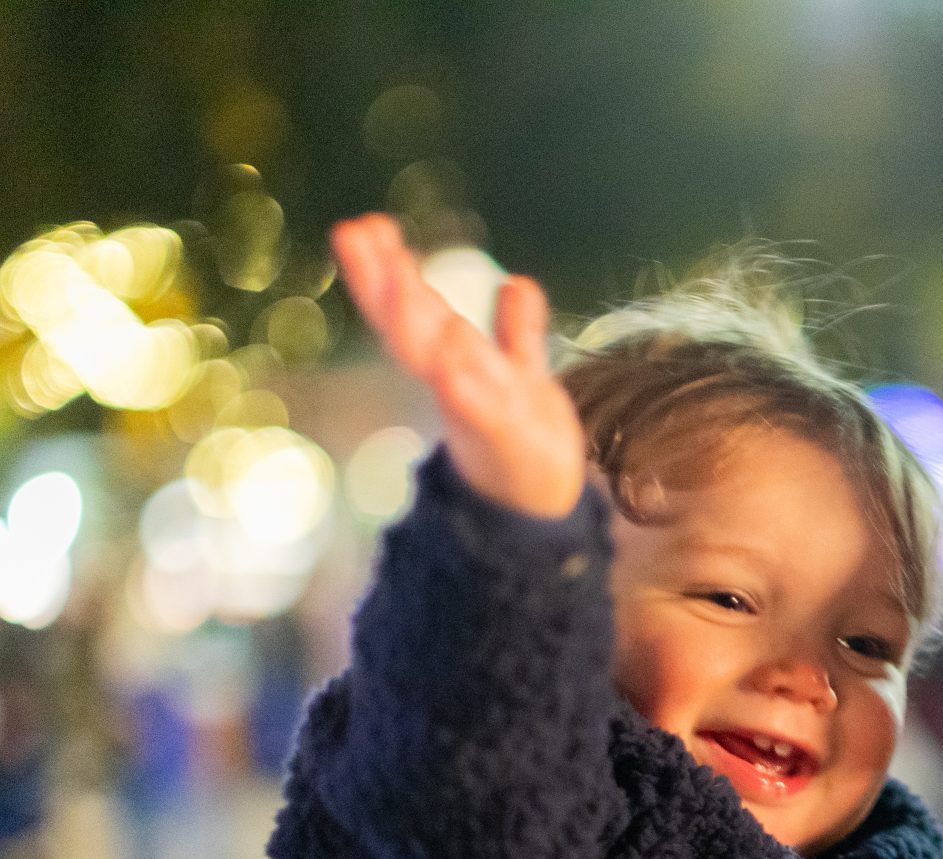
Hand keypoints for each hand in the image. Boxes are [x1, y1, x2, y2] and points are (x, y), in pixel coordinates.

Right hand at [333, 214, 588, 519]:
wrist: (544, 506)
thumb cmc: (524, 442)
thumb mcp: (525, 378)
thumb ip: (518, 334)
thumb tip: (516, 284)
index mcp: (454, 362)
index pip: (413, 310)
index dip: (385, 271)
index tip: (363, 226)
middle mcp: (457, 383)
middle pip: (412, 329)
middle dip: (385, 286)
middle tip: (355, 234)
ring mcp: (483, 412)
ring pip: (441, 364)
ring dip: (416, 325)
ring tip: (399, 281)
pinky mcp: (514, 443)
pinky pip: (487, 414)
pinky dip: (467, 391)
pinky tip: (450, 365)